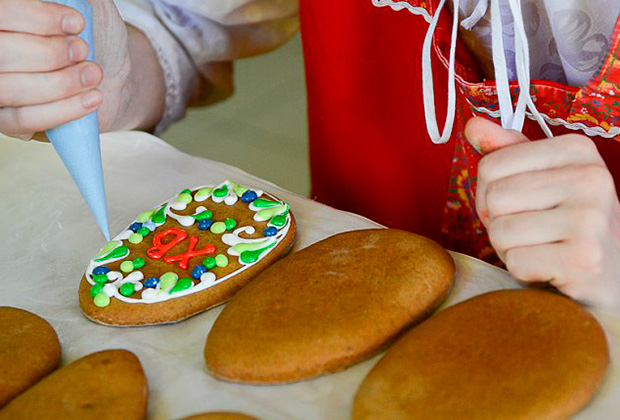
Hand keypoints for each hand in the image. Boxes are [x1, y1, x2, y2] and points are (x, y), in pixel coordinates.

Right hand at [0, 0, 163, 140]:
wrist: (110, 70)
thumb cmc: (93, 33)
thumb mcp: (84, 5)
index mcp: (4, 19)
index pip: (2, 14)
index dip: (36, 19)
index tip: (77, 23)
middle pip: (1, 53)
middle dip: (49, 53)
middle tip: (84, 51)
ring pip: (11, 88)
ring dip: (60, 83)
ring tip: (94, 74)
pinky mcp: (7, 121)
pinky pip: (24, 119)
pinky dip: (62, 109)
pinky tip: (93, 98)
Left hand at [467, 117, 619, 308]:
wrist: (608, 276)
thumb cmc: (564, 226)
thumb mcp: (539, 179)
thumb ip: (507, 151)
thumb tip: (473, 125)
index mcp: (577, 149)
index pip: (490, 166)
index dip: (490, 194)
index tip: (520, 206)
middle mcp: (591, 178)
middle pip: (494, 197)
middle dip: (499, 223)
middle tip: (531, 233)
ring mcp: (591, 219)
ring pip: (500, 231)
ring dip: (509, 248)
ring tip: (540, 249)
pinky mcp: (585, 259)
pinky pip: (516, 262)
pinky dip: (523, 271)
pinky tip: (549, 269)